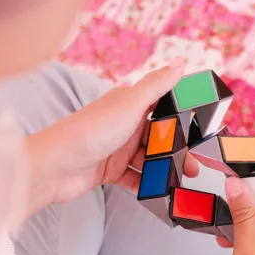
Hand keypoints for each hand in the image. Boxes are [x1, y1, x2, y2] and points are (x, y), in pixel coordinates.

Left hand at [26, 60, 198, 213]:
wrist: (53, 167)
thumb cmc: (90, 131)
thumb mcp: (129, 105)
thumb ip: (156, 86)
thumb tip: (181, 62)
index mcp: (128, 104)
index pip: (162, 107)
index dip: (182, 118)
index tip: (201, 130)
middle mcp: (124, 125)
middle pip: (158, 138)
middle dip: (177, 152)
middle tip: (195, 168)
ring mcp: (116, 149)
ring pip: (149, 159)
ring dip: (165, 170)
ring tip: (181, 182)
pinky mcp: (110, 171)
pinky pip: (135, 178)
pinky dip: (148, 184)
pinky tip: (160, 192)